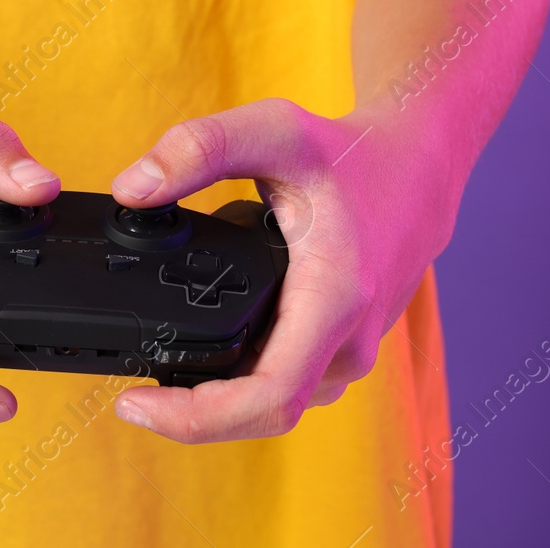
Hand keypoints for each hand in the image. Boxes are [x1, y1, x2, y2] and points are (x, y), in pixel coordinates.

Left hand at [108, 97, 458, 443]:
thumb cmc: (352, 153)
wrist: (418, 167)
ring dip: (217, 405)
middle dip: (192, 416)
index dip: (198, 418)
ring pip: (274, 405)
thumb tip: (131, 188)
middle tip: (130, 395)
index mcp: (335, 298)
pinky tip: (202, 361)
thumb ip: (199, 150)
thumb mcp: (275, 130)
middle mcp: (350, 342)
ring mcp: (350, 353)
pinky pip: (287, 386)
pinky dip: (240, 385)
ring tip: (157, 375)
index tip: (138, 404)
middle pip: (263, 413)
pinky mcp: (343, 351)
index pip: (269, 397)